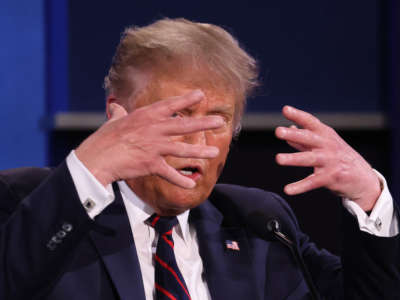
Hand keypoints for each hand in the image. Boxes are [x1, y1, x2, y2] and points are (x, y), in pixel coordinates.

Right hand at [75, 90, 223, 187]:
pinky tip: (191, 185)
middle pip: (184, 125)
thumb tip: (117, 107)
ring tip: (214, 152)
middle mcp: (153, 129)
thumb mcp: (113, 121)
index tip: (201, 94)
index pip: (170, 105)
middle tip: (220, 121)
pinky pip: (169, 173)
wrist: (96, 159)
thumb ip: (119, 113)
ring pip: (182, 148)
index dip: (186, 99)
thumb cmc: (103, 139)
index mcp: (145, 116)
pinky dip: (180, 180)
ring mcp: (154, 146)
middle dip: (204, 123)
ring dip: (199, 151)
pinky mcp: (151, 164)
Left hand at [275, 106, 380, 210]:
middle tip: (278, 131)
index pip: (310, 122)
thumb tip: (289, 128)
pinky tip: (288, 190)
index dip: (298, 115)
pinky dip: (299, 186)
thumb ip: (304, 138)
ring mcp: (329, 161)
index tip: (285, 109)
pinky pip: (312, 182)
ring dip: (293, 158)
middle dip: (293, 135)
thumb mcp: (324, 144)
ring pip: (308, 159)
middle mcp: (327, 145)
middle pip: (308, 138)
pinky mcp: (330, 178)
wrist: (363, 178)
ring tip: (278, 159)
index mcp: (325, 134)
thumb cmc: (338, 157)